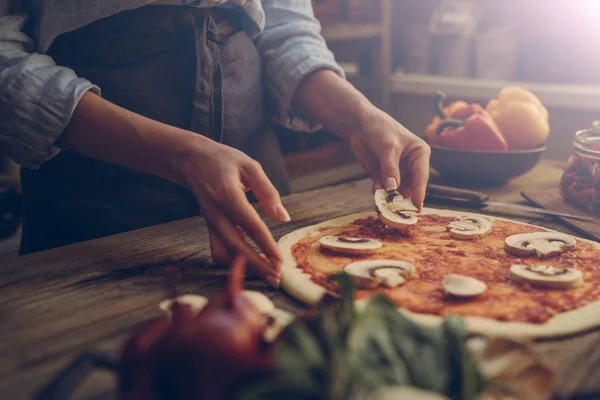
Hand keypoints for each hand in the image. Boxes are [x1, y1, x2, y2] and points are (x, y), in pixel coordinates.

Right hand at [176, 138, 289, 286]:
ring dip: (244, 267)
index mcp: (227, 194)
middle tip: (276, 277)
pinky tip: (250, 264)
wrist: (191, 159)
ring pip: (223, 253)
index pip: (249, 225)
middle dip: (257, 265)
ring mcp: (210, 221)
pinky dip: (232, 261)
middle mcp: (216, 212)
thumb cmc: (224, 160)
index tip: (280, 260)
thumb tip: (284, 217)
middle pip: (235, 246)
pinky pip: (217, 250)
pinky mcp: (209, 226)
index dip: (265, 244)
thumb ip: (267, 191)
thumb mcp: (250, 166)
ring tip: (266, 274)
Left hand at [292, 70, 429, 208]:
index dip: (419, 192)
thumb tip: (392, 188)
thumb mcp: (387, 146)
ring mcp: (396, 172)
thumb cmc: (379, 128)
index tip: (416, 206)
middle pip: (410, 187)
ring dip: (391, 198)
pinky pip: (383, 189)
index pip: (421, 176)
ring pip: (396, 191)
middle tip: (399, 212)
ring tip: (385, 205)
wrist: (359, 124)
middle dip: (404, 199)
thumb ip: (390, 167)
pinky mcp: (382, 175)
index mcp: (420, 154)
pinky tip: (376, 194)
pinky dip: (380, 193)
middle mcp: (410, 165)